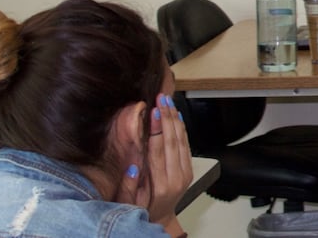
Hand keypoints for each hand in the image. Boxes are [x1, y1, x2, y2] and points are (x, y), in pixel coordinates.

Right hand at [119, 94, 192, 227]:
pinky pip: (186, 145)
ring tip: (169, 101)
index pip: (158, 152)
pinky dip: (182, 128)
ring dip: (175, 119)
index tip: (153, 112)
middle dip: (167, 117)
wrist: (161, 218)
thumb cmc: (142, 209)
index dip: (157, 130)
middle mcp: (177, 177)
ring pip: (182, 141)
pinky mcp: (189, 169)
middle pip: (172, 142)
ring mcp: (185, 173)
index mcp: (161, 185)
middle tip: (162, 99)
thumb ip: (128, 186)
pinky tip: (177, 115)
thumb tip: (131, 166)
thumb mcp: (129, 203)